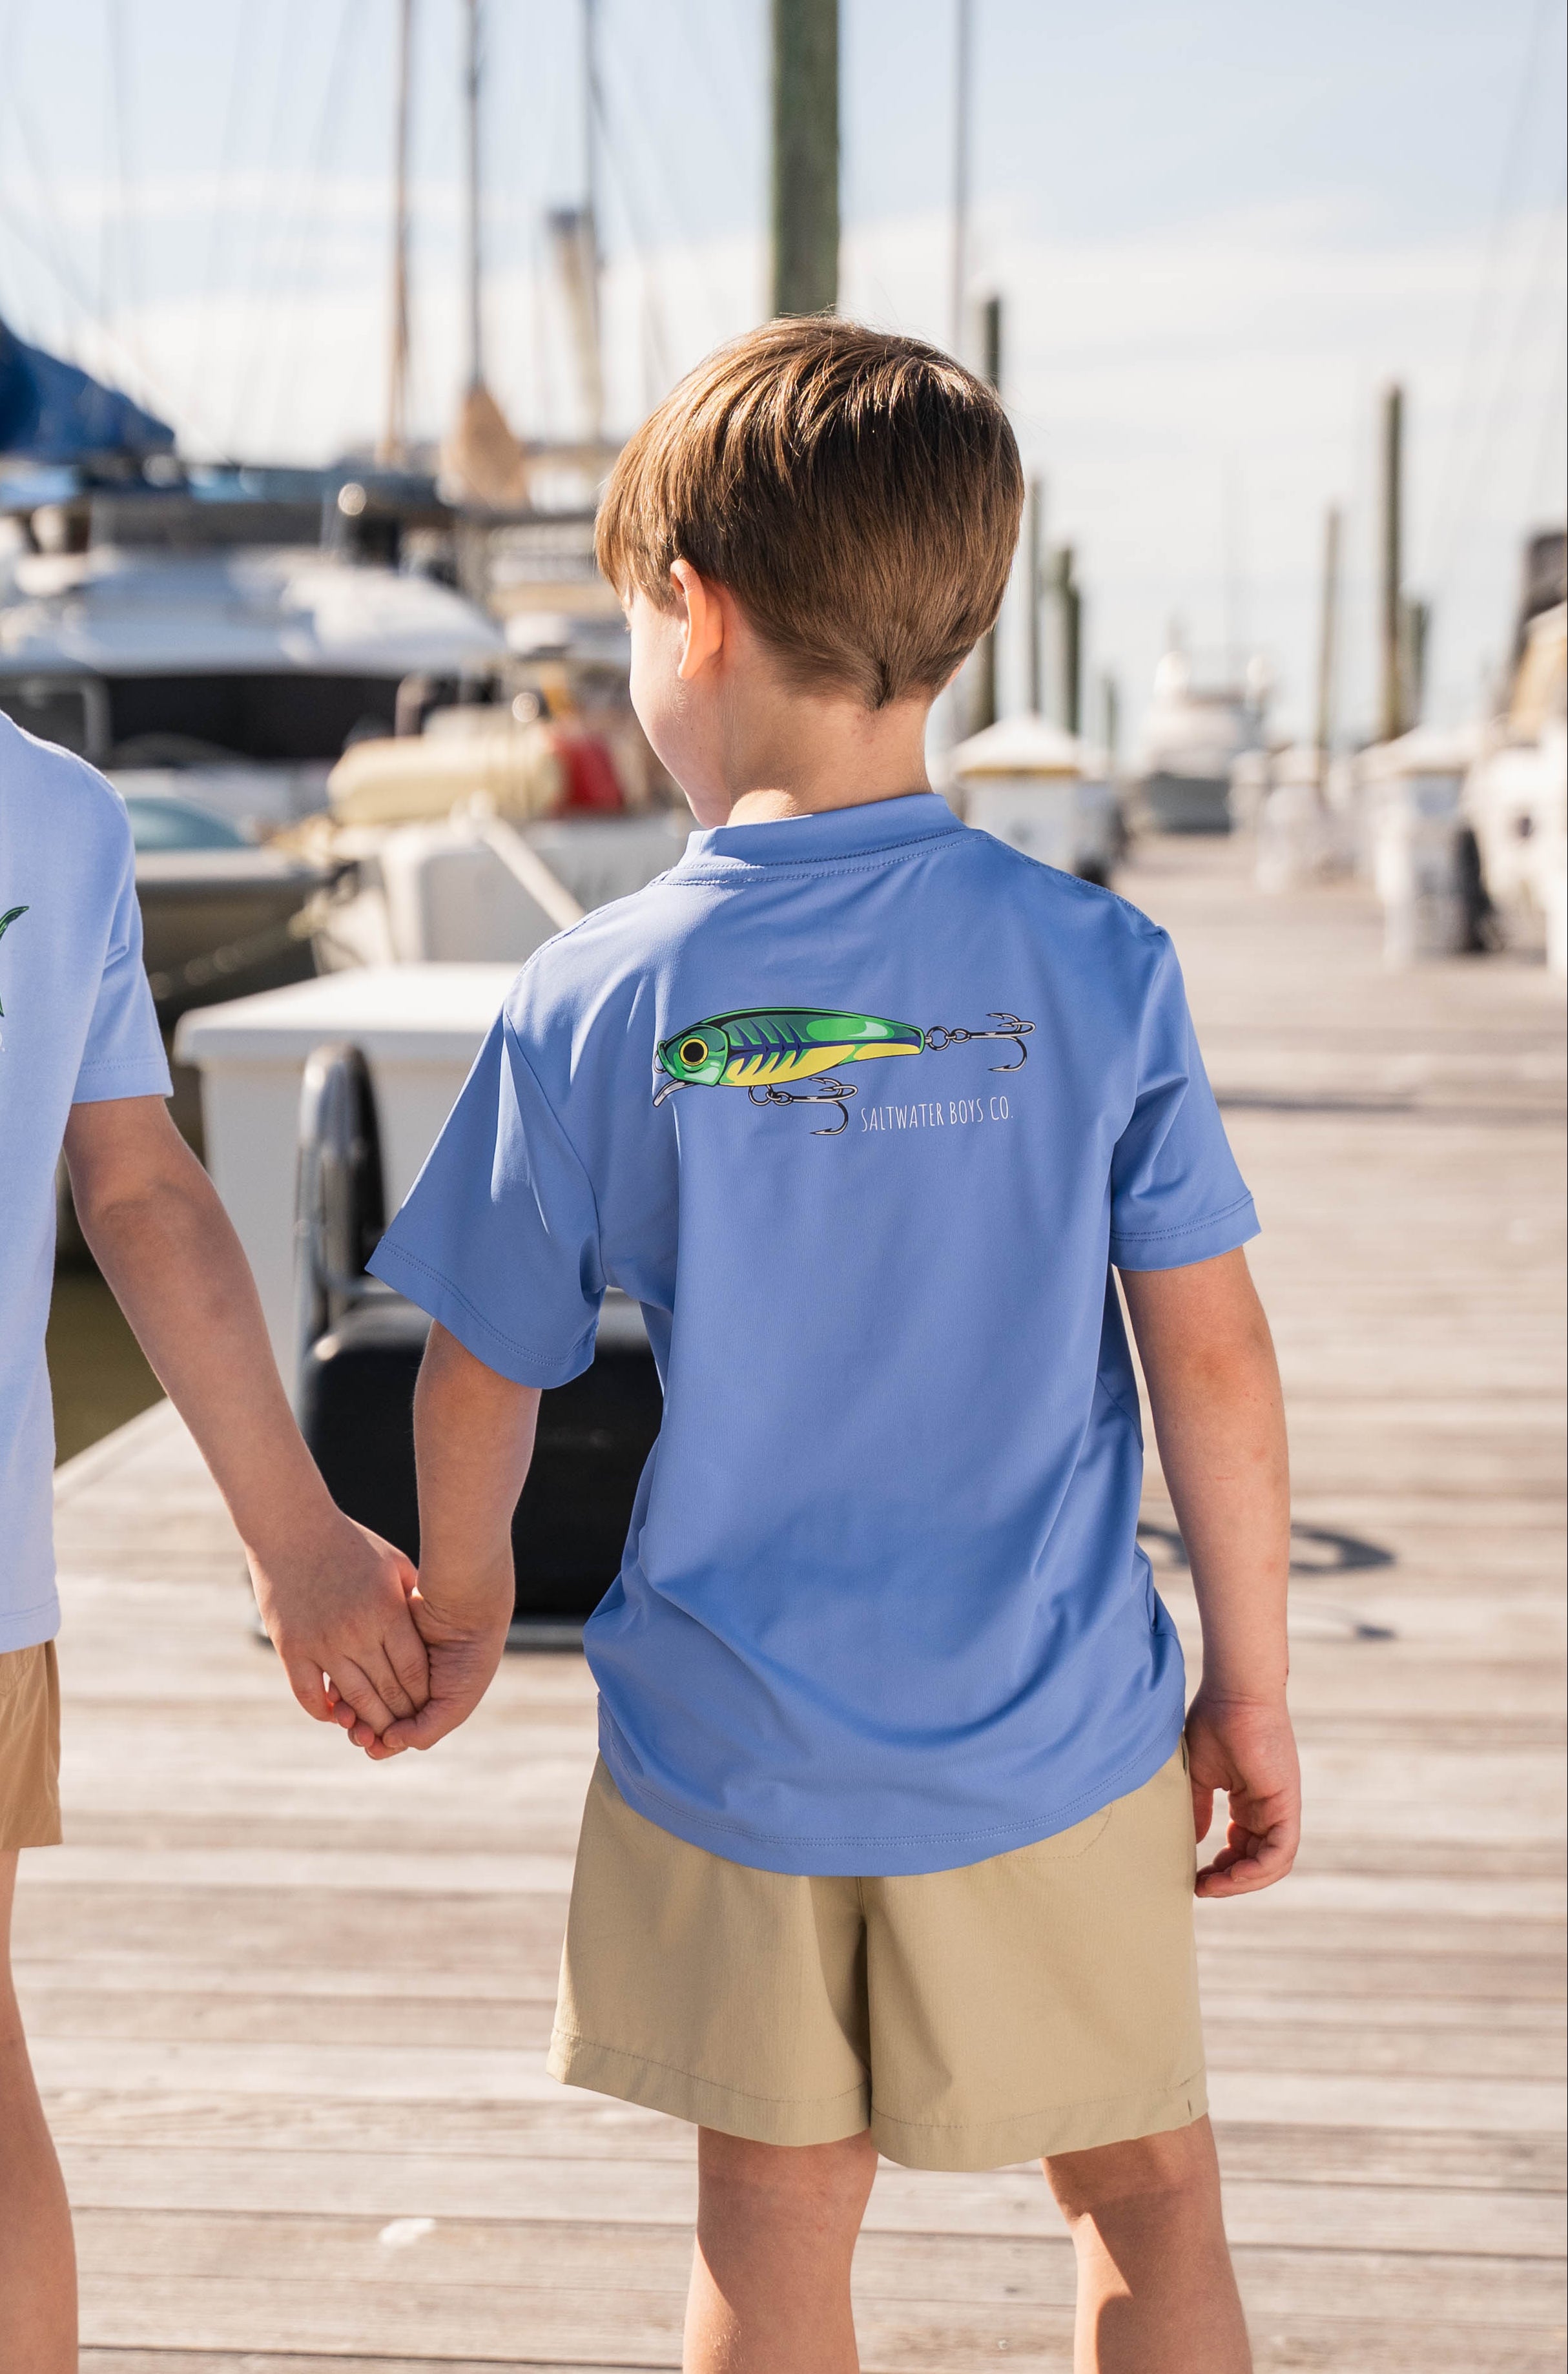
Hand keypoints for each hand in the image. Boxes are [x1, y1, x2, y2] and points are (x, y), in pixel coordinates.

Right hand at [250, 1514, 427, 1746]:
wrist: (291, 1528)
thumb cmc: (350, 1543)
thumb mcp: (394, 1565)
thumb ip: (414, 1599)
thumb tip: (438, 1629)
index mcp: (386, 1611)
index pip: (414, 1671)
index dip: (424, 1695)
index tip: (429, 1706)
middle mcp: (356, 1632)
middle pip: (387, 1691)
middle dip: (401, 1716)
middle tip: (407, 1729)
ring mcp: (321, 1642)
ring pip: (352, 1700)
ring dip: (367, 1722)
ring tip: (376, 1731)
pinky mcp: (291, 1647)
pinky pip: (308, 1694)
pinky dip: (324, 1711)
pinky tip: (336, 1715)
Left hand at [339, 1557, 512, 1759]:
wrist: (467, 1607)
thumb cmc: (469, 1659)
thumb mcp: (454, 1704)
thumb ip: (425, 1731)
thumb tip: (386, 1741)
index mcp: (428, 1703)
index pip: (395, 1733)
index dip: (381, 1743)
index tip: (371, 1745)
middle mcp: (406, 1686)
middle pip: (373, 1718)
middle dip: (361, 1729)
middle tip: (356, 1733)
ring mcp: (389, 1663)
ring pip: (358, 1695)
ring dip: (349, 1709)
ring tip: (345, 1714)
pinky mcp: (375, 1641)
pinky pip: (351, 1666)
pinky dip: (343, 1682)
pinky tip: (338, 1690)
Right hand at [1185, 1687, 1299, 1897]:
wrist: (1234, 1693)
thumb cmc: (1214, 1722)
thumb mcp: (1199, 1775)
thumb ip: (1198, 1810)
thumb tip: (1191, 1843)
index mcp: (1251, 1801)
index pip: (1243, 1848)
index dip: (1222, 1868)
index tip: (1195, 1877)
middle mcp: (1269, 1808)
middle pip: (1258, 1862)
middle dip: (1230, 1881)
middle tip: (1202, 1887)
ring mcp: (1281, 1807)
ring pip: (1272, 1864)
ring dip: (1242, 1882)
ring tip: (1211, 1886)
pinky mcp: (1287, 1805)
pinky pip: (1281, 1852)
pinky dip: (1258, 1870)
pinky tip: (1230, 1875)